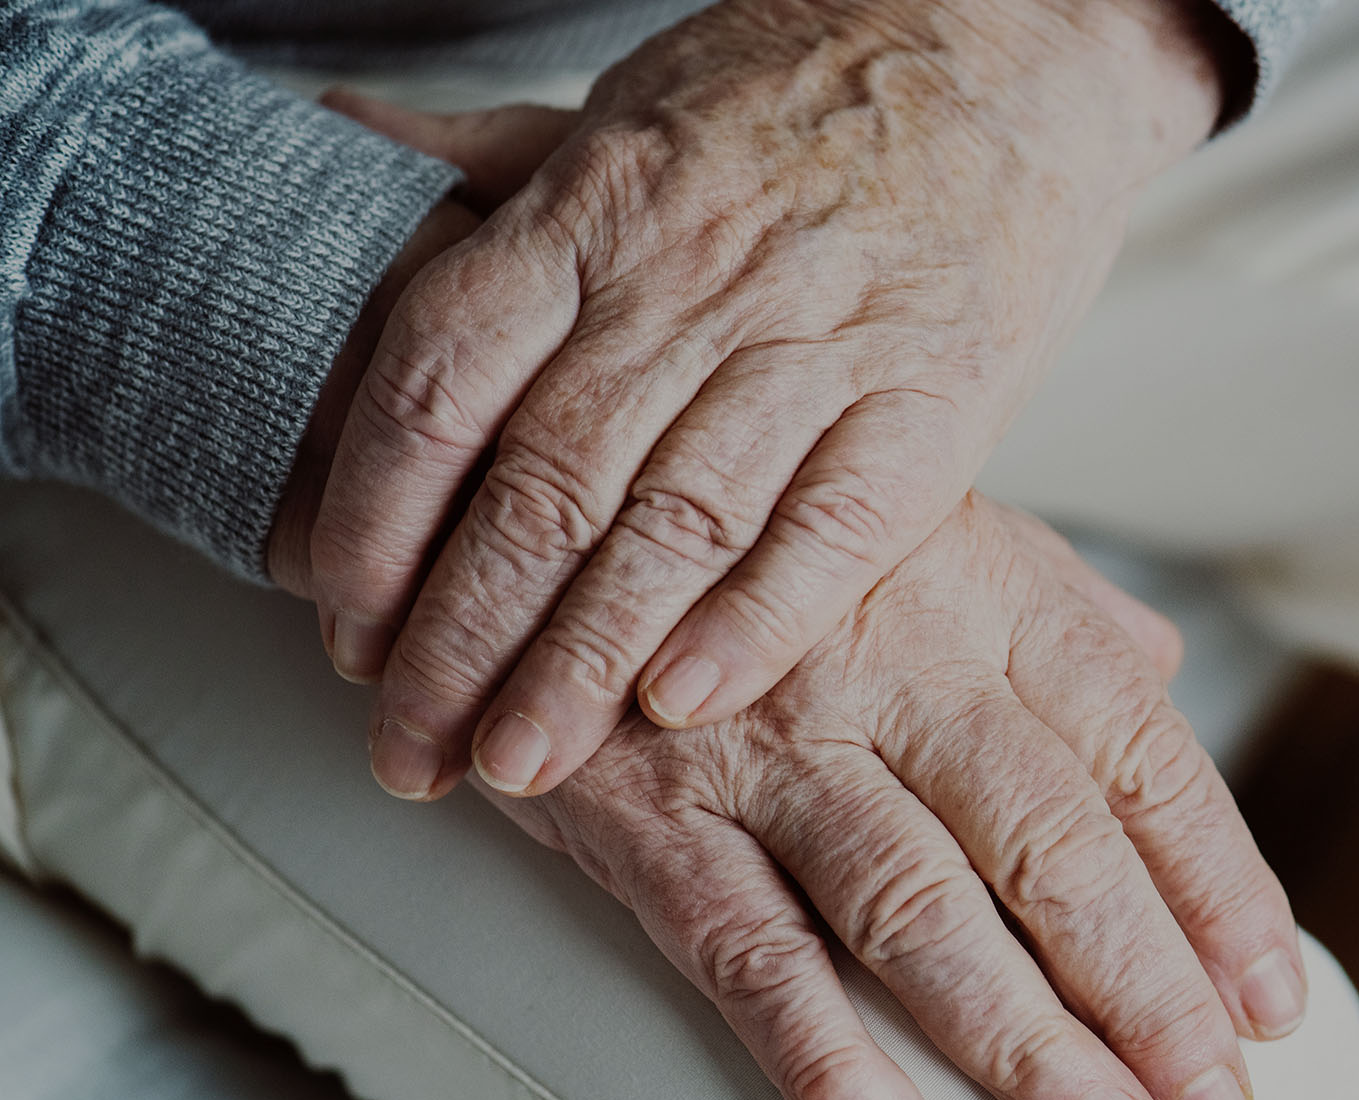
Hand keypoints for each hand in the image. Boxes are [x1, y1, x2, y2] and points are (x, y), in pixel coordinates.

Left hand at [305, 0, 1235, 802]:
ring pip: (672, 525)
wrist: (1006, 52)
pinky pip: (832, 528)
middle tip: (414, 749)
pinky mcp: (933, 398)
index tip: (349, 631)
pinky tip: (686, 704)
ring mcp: (816, 341)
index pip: (442, 384)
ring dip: (582, 662)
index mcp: (596, 209)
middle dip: (461, 641)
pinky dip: (754, 622)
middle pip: (542, 485)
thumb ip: (492, 160)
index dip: (376, 523)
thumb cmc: (807, 95)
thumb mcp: (628, 106)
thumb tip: (346, 137)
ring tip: (521, 764)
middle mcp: (691, 280)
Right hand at [475, 495, 1303, 1099]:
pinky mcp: (654, 811)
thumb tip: (1163, 668)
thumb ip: (1051, 601)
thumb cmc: (758, 529)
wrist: (549, 504)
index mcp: (983, 593)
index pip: (1140, 752)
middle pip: (1053, 845)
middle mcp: (894, 664)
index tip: (1266, 990)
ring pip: (920, 909)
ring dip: (1022, 1042)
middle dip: (1148, 991)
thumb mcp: (924, 520)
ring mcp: (771, 741)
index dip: (1218, 883)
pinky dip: (821, 1056)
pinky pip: (748, 949)